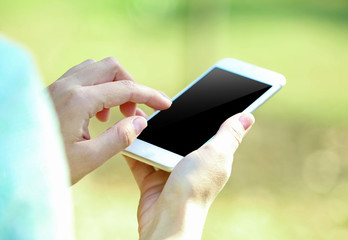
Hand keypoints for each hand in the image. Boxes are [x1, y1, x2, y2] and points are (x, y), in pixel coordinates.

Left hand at [48, 57, 171, 183]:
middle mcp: (68, 86)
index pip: (125, 88)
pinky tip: (98, 113)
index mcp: (78, 100)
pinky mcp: (55, 91)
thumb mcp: (89, 158)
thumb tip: (141, 121)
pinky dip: (100, 88)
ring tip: (117, 114)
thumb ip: (119, 137)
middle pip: (111, 67)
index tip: (165, 104)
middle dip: (131, 85)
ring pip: (97, 69)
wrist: (14, 165)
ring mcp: (59, 86)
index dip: (150, 95)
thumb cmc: (48, 165)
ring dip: (115, 86)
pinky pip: (84, 77)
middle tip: (135, 112)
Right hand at [124, 112, 254, 238]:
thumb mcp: (216, 155)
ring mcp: (171, 172)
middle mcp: (192, 164)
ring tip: (137, 114)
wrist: (167, 219)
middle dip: (169, 121)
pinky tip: (126, 133)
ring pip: (158, 145)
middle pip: (179, 136)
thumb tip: (248, 116)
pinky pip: (141, 159)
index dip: (203, 113)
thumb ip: (229, 135)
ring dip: (148, 132)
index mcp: (211, 157)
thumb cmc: (195, 188)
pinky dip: (134, 148)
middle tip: (156, 102)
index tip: (193, 96)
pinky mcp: (152, 179)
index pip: (208, 129)